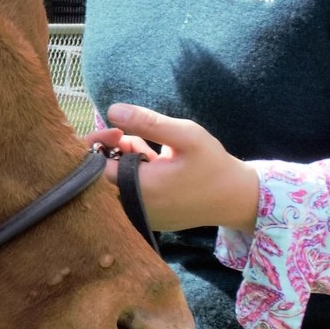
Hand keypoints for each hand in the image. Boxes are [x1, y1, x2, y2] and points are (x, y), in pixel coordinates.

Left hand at [89, 103, 261, 233]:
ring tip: (148, 150)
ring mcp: (138, 216)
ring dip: (123, 161)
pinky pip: (126, 193)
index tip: (117, 129)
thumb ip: (149, 122)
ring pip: (113, 183)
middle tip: (129, 135)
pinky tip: (152, 163)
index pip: (93, 167)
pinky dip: (132, 175)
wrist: (236, 199)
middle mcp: (132, 208)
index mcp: (139, 189)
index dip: (98, 144)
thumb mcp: (186, 136)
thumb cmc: (213, 165)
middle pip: (99, 176)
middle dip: (110, 151)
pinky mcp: (145, 218)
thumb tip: (112, 110)